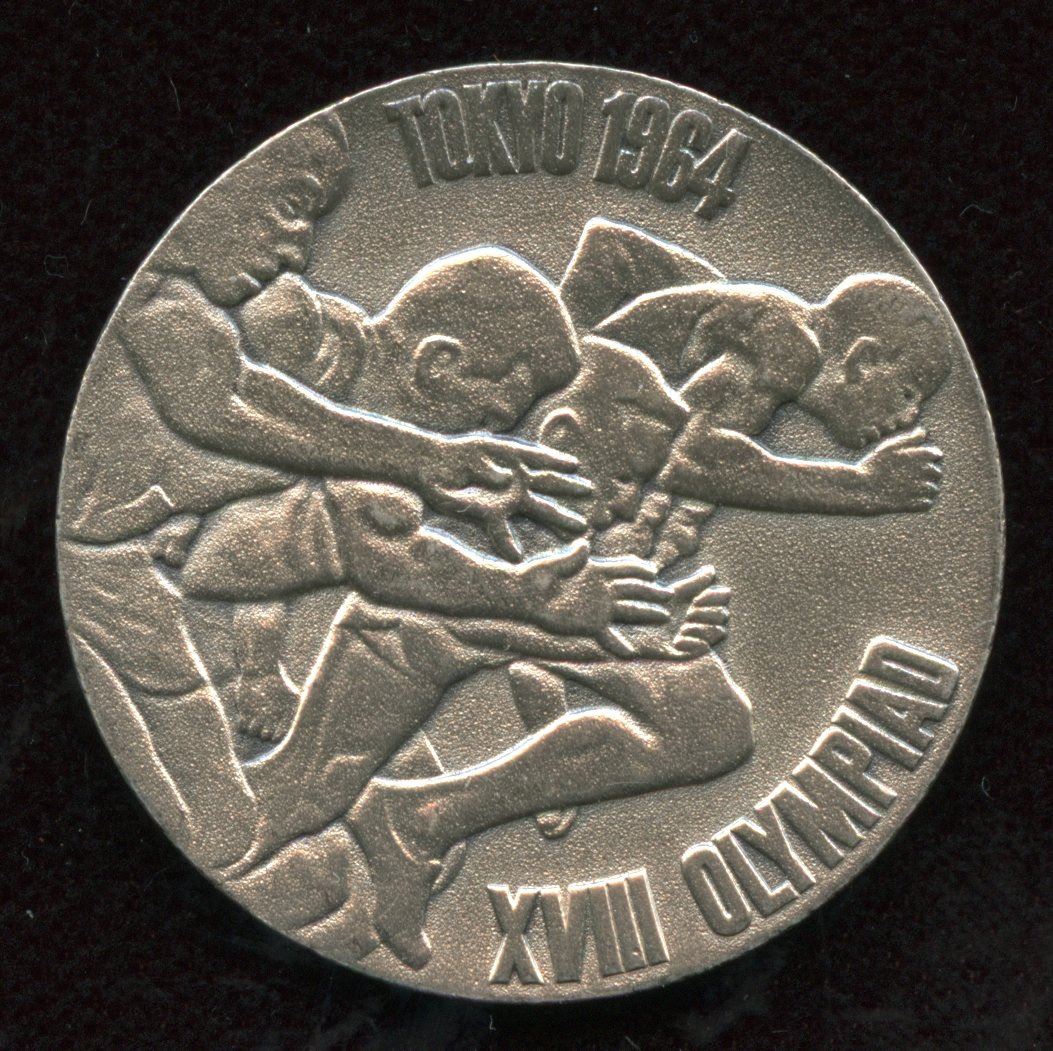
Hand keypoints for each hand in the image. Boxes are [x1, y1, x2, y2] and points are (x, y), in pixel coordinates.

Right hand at [418, 434, 593, 559]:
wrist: (432, 464)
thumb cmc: (448, 492)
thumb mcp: (475, 516)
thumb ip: (500, 535)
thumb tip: (518, 560)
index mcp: (508, 504)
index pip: (540, 515)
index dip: (561, 522)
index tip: (584, 532)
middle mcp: (516, 487)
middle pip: (548, 498)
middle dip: (569, 506)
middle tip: (595, 517)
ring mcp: (514, 469)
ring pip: (547, 478)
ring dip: (568, 484)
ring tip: (589, 489)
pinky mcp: (509, 452)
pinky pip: (535, 456)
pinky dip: (553, 460)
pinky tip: (572, 464)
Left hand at [517, 539, 672, 640]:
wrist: (524, 596)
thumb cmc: (536, 576)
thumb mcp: (553, 564)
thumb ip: (571, 558)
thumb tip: (584, 545)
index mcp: (595, 571)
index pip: (623, 568)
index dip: (639, 568)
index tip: (653, 572)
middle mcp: (602, 590)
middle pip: (632, 589)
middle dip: (651, 591)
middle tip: (670, 594)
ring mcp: (598, 608)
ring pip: (627, 610)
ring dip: (645, 613)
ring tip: (664, 617)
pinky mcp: (590, 624)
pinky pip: (608, 636)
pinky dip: (619, 644)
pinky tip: (630, 653)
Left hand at [616, 565, 729, 659]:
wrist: (641, 629)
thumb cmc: (657, 608)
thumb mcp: (675, 593)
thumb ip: (694, 582)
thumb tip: (712, 569)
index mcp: (702, 601)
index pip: (724, 596)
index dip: (715, 597)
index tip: (697, 599)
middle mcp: (705, 618)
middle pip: (723, 614)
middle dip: (705, 614)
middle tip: (688, 614)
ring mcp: (701, 634)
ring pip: (719, 631)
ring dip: (700, 628)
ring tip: (682, 629)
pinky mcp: (693, 651)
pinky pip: (706, 647)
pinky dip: (692, 643)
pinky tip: (677, 642)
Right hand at [858, 428, 942, 512]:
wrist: (861, 488)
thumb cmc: (873, 465)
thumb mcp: (889, 447)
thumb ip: (909, 438)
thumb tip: (923, 432)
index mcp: (921, 455)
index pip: (937, 455)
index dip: (926, 459)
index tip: (913, 463)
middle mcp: (925, 470)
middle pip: (937, 473)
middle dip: (926, 475)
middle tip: (907, 477)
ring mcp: (921, 488)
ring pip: (933, 489)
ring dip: (924, 489)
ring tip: (908, 489)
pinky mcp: (916, 503)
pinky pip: (927, 503)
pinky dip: (921, 502)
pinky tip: (908, 499)